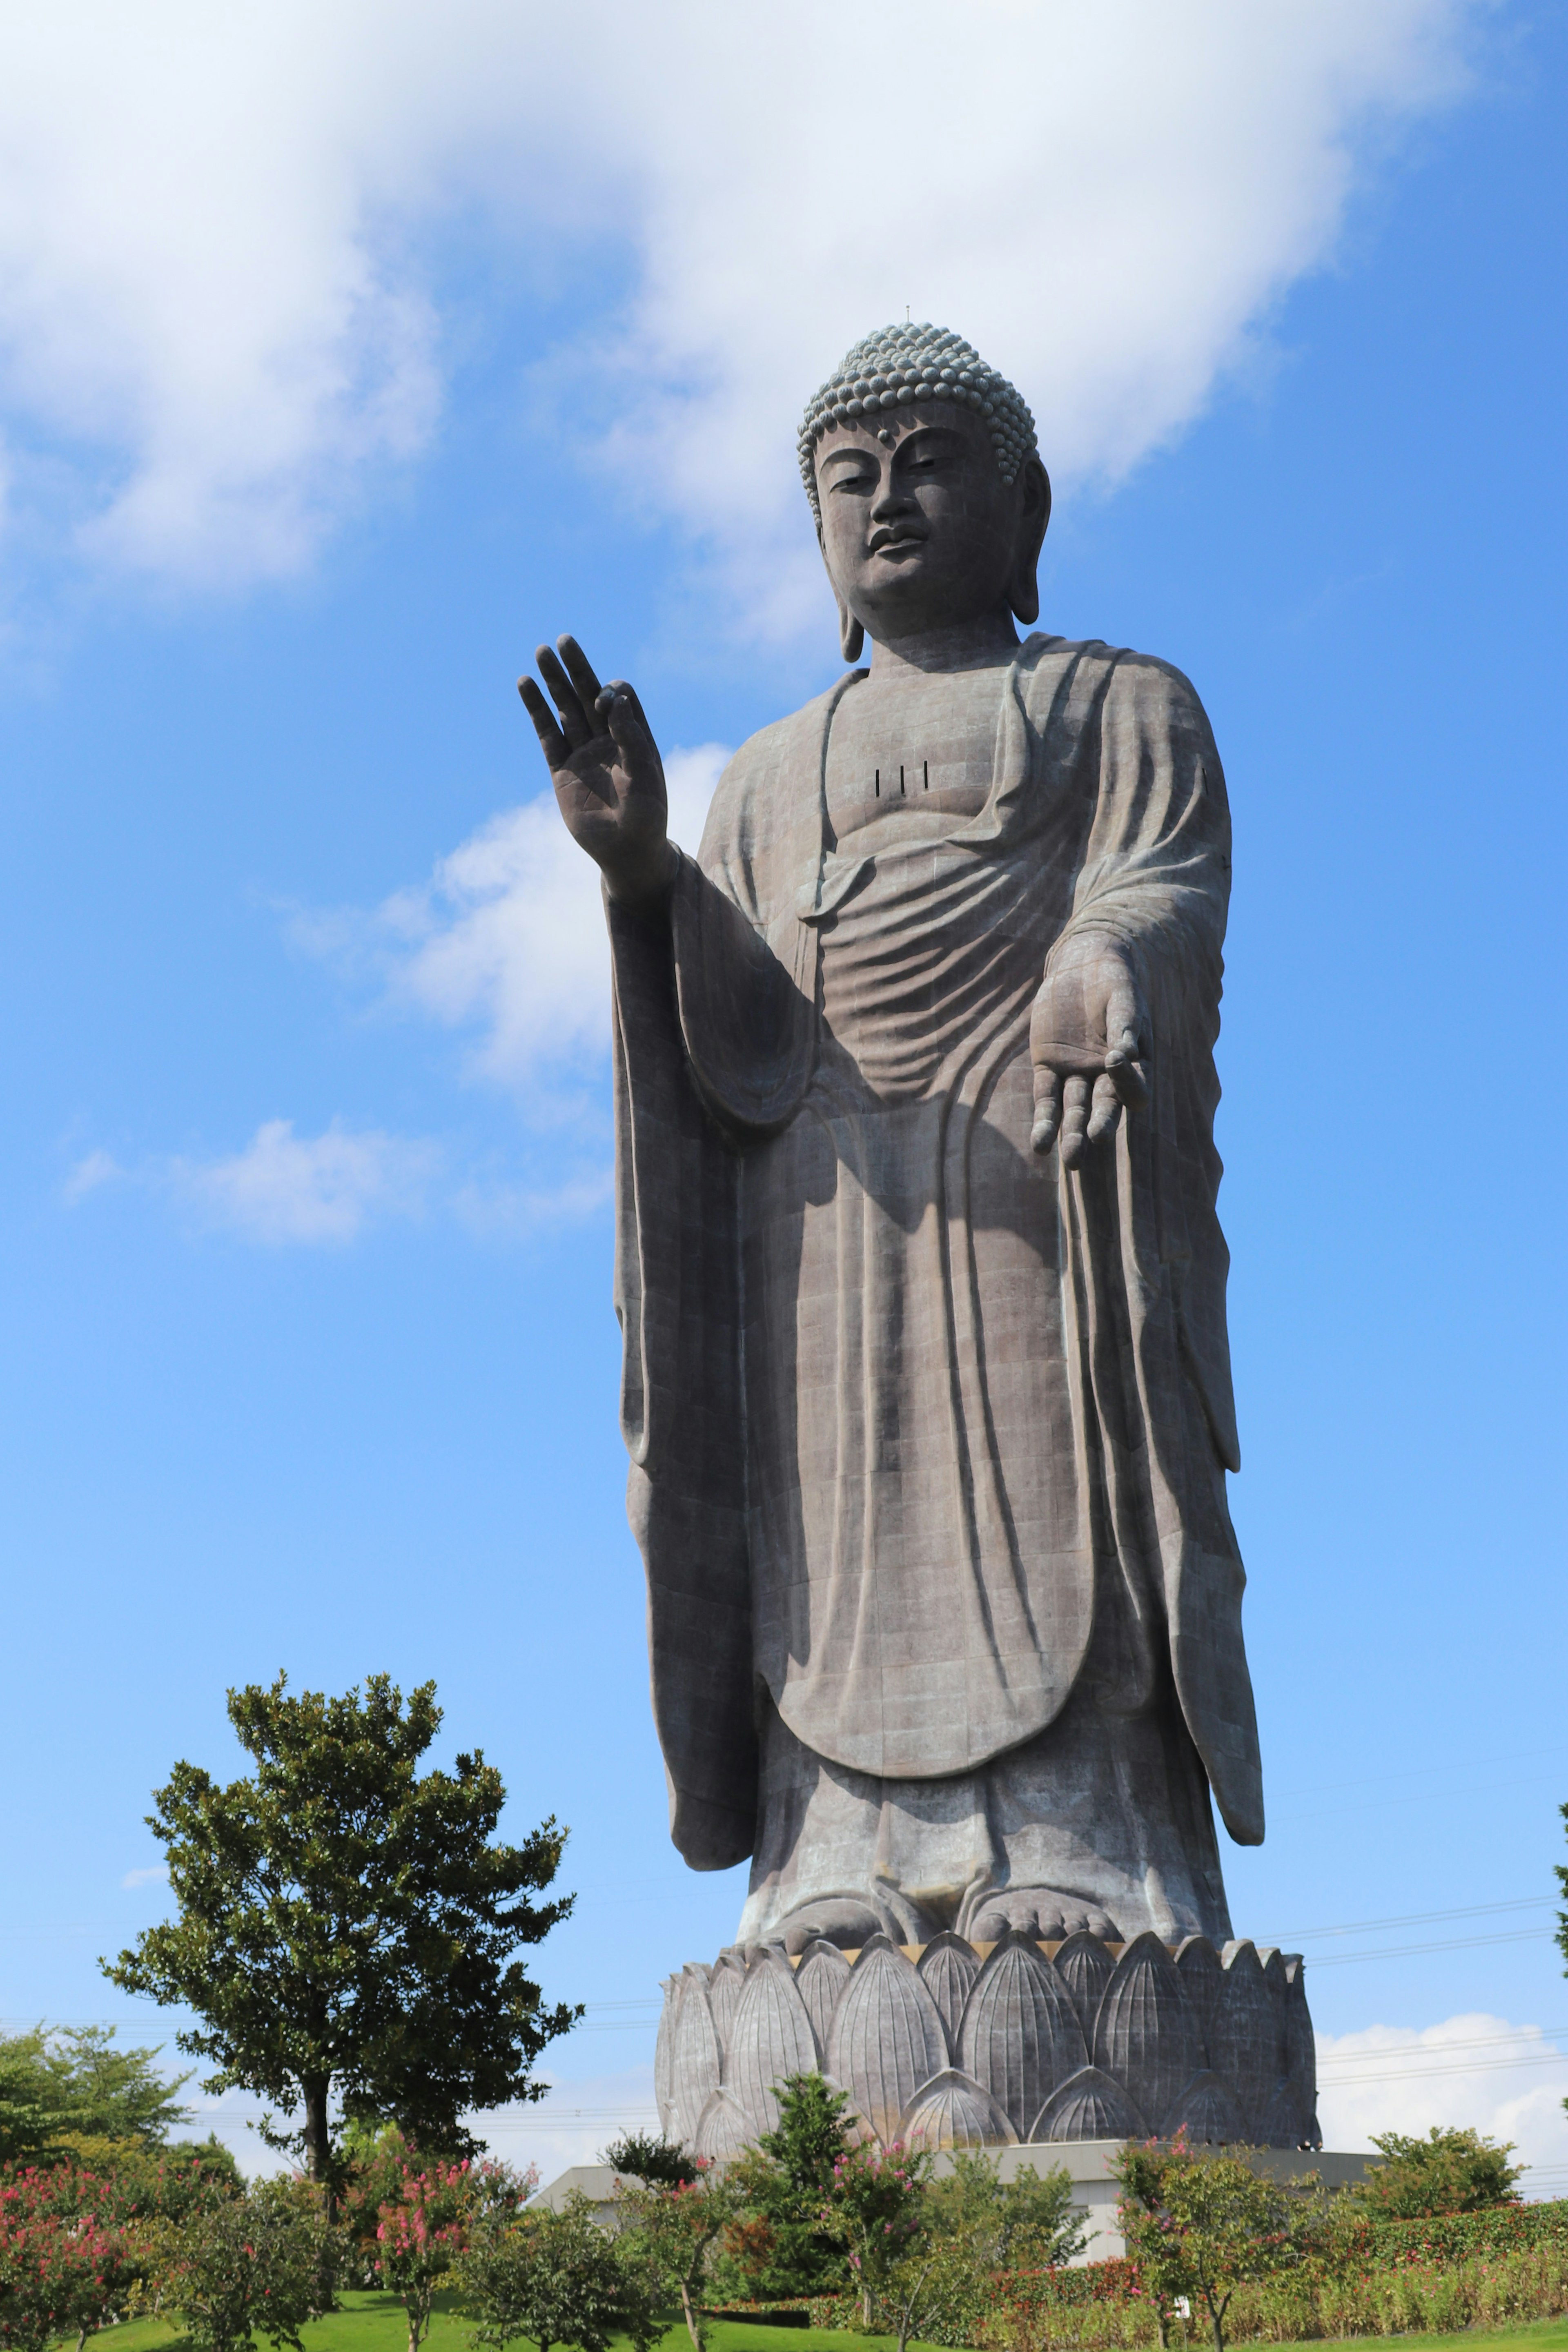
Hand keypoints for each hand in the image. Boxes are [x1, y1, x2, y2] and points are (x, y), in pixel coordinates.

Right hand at [518, 634, 674, 906]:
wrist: (626, 853)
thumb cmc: (646, 818)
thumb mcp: (646, 777)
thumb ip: (631, 737)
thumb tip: (613, 699)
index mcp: (635, 738)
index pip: (621, 699)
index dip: (611, 694)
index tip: (605, 703)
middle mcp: (609, 740)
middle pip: (589, 695)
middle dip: (577, 669)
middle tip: (563, 641)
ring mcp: (583, 753)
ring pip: (565, 709)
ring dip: (554, 682)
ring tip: (541, 652)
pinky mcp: (562, 769)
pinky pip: (546, 734)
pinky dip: (536, 710)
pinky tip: (526, 684)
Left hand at [1029, 942, 1148, 1166]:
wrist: (1082, 966)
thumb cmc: (1113, 983)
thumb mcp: (1122, 1000)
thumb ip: (1125, 1025)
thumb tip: (1129, 1053)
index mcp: (1134, 1066)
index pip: (1135, 1089)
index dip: (1127, 1081)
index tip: (1114, 1060)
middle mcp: (1106, 1077)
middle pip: (1105, 1107)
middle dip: (1101, 1124)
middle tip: (1095, 1140)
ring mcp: (1076, 1075)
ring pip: (1075, 1111)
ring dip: (1072, 1134)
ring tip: (1070, 1159)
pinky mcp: (1049, 1069)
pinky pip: (1046, 1099)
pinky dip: (1044, 1122)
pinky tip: (1039, 1145)